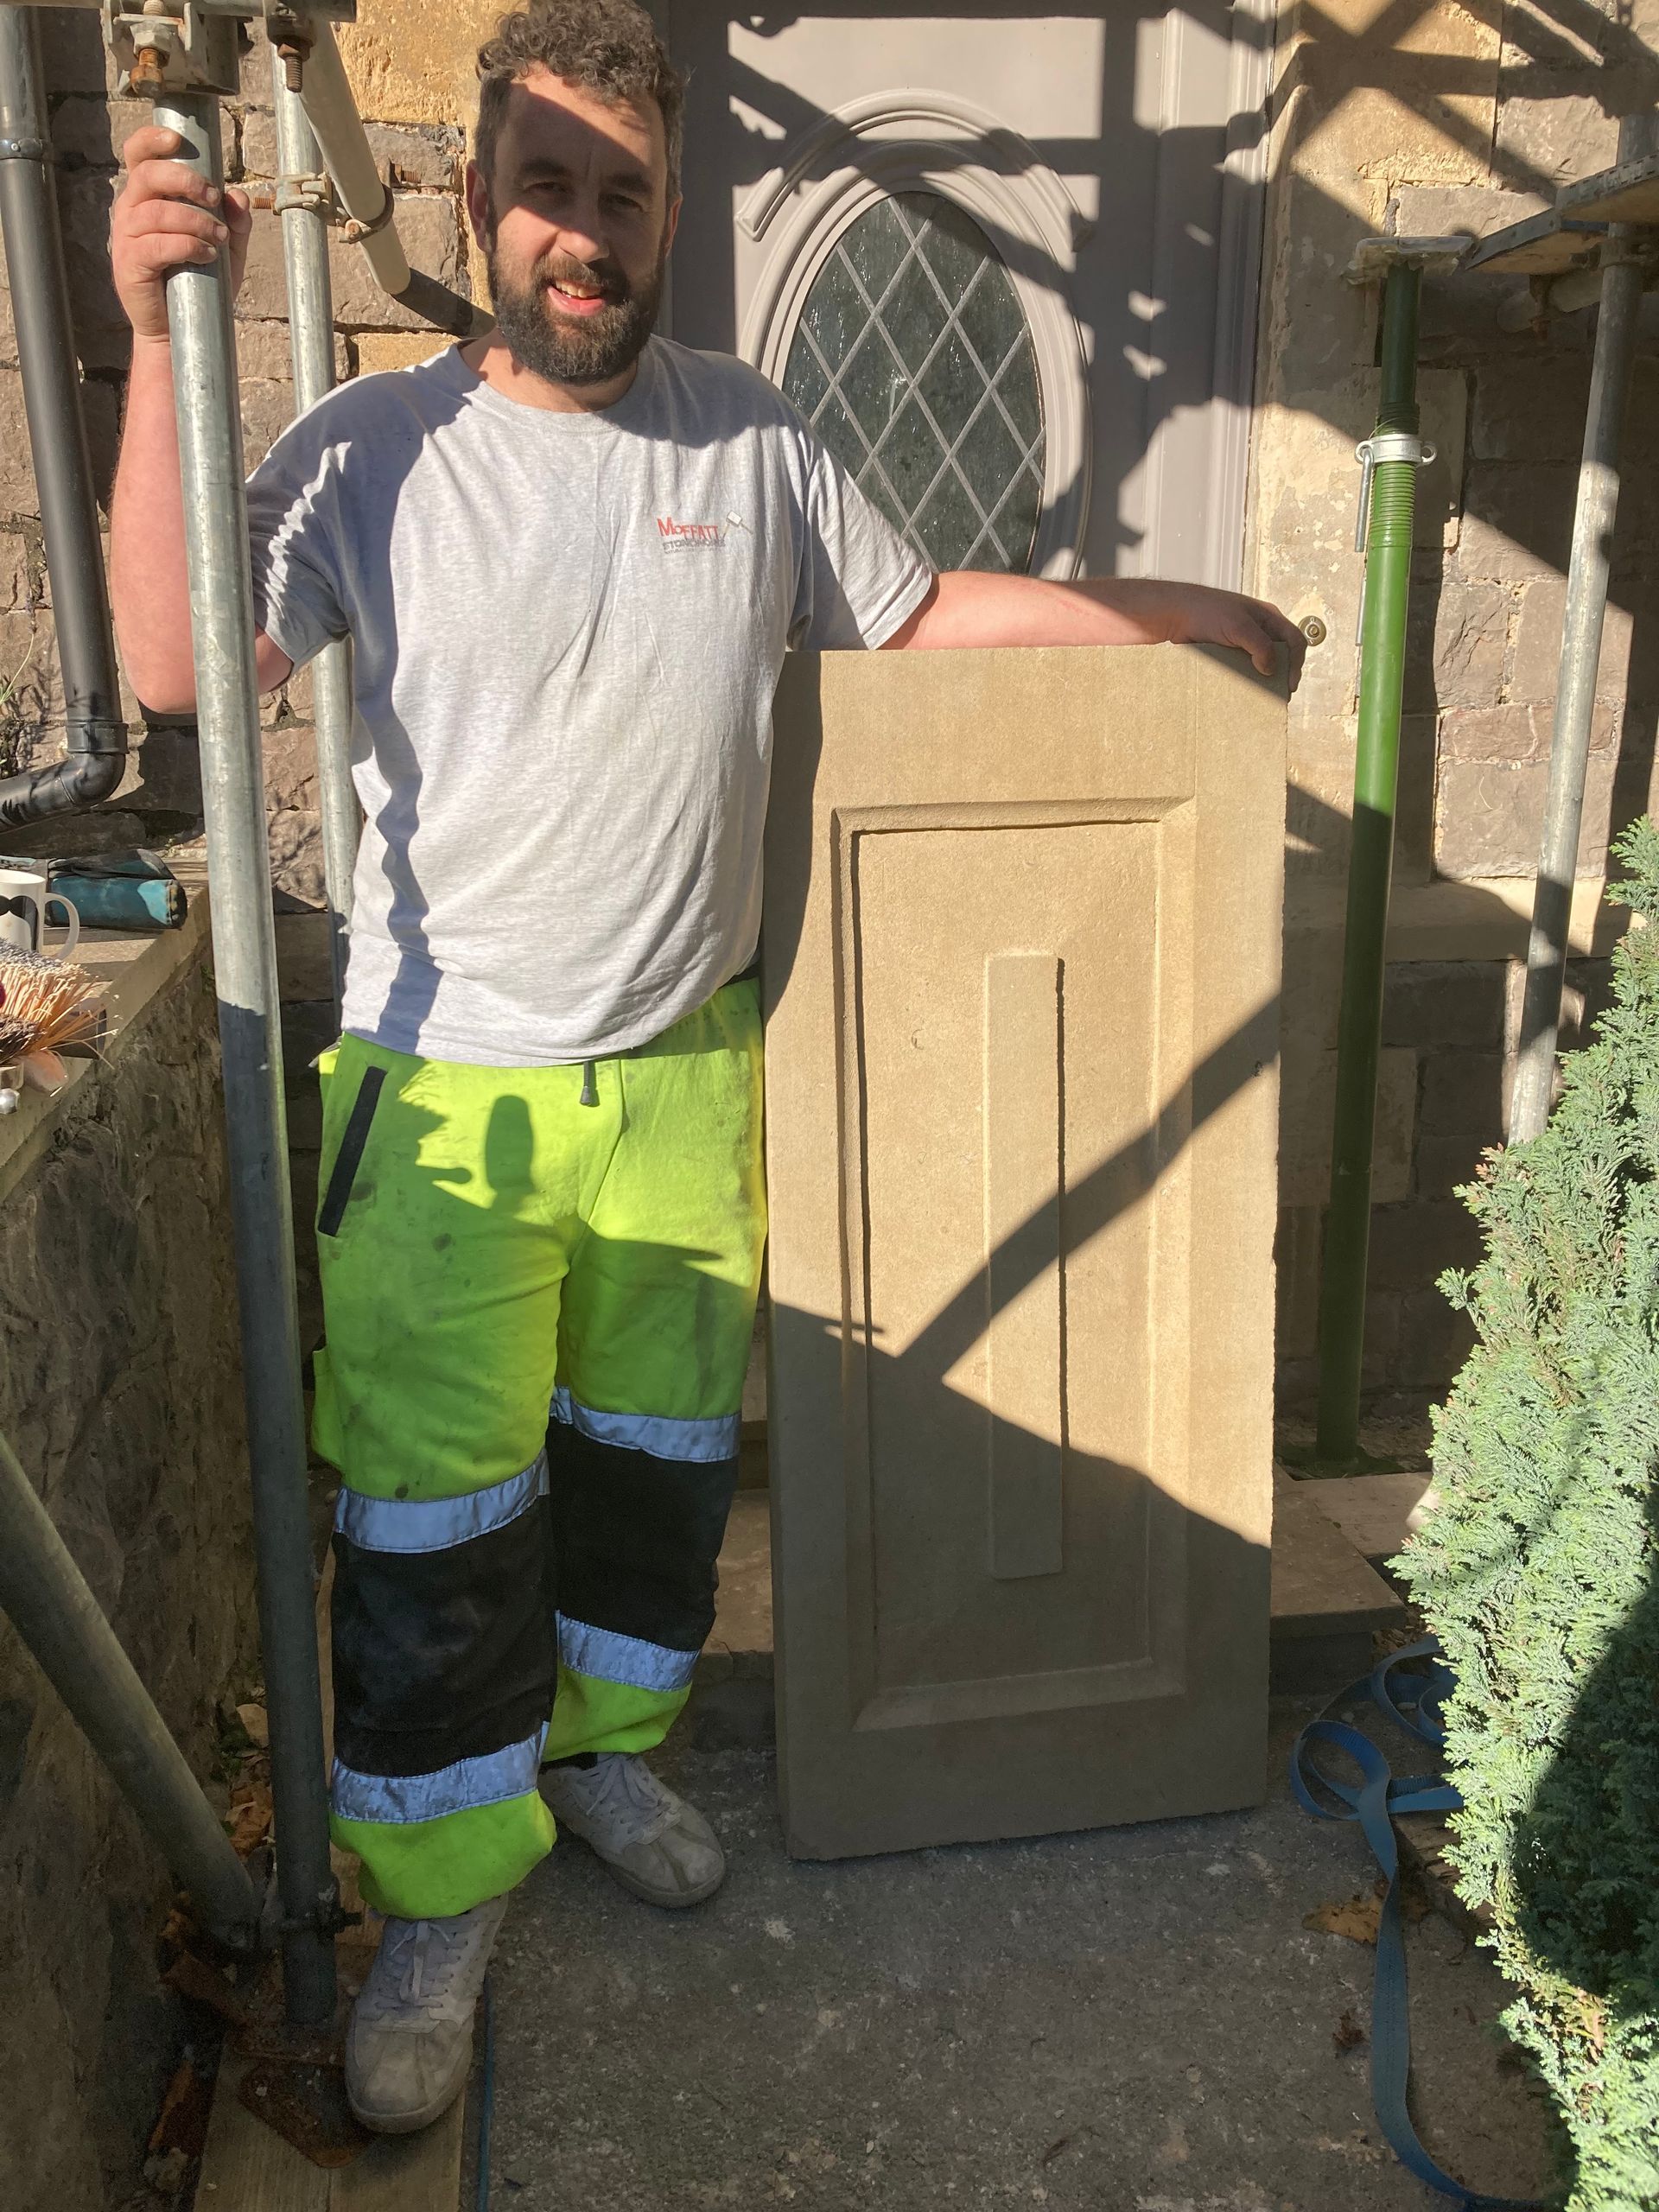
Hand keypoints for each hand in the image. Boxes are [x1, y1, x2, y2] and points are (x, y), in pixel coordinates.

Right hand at [111, 126, 251, 343]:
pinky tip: (207, 254)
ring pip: (156, 211)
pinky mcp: (129, 264)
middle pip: (147, 175)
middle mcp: (130, 210)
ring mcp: (125, 237)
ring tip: (219, 236)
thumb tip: (238, 197)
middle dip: (184, 180)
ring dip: (194, 219)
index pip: (137, 154)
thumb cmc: (200, 283)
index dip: (152, 140)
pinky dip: (186, 245)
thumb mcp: (226, 249)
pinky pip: (156, 245)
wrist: (179, 330)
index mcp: (146, 196)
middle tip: (213, 197)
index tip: (178, 140)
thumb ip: (236, 221)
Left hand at [1160, 583, 1307, 694]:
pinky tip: (1243, 693)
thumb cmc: (1206, 612)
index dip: (1297, 663)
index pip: (1295, 641)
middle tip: (1278, 697)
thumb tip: (1271, 669)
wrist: (1174, 615)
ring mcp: (1243, 643)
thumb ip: (1260, 646)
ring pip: (1261, 665)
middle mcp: (1259, 631)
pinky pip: (1242, 670)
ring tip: (1261, 699)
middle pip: (1281, 656)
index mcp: (1268, 618)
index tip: (1290, 684)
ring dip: (1263, 681)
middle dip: (1282, 675)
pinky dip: (1245, 681)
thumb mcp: (1238, 626)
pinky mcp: (1228, 654)